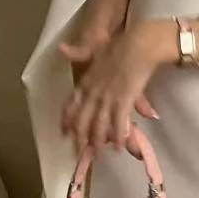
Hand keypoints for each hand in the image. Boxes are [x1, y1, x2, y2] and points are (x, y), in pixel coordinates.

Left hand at [59, 22, 161, 156]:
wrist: (137, 43)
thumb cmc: (119, 45)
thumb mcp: (94, 50)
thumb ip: (78, 52)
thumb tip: (61, 49)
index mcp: (86, 81)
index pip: (71, 104)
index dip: (67, 120)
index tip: (63, 133)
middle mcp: (93, 92)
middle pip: (82, 120)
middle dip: (80, 138)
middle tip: (78, 153)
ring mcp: (108, 97)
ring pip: (98, 125)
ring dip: (97, 141)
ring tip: (98, 153)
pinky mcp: (124, 100)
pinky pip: (118, 123)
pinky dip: (118, 136)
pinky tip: (118, 146)